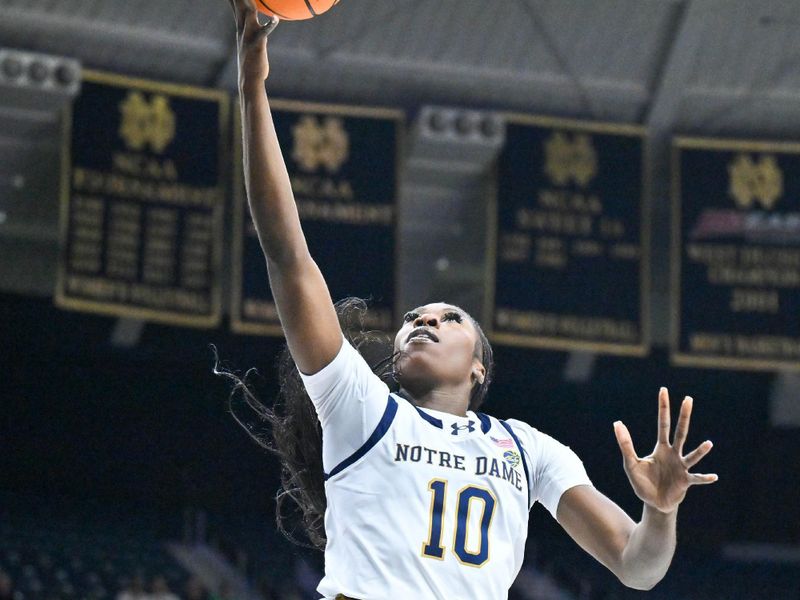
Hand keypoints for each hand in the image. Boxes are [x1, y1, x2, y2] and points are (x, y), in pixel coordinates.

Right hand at [226, 0, 279, 85]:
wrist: (250, 79)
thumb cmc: (254, 61)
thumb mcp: (252, 41)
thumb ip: (255, 29)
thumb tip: (260, 22)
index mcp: (241, 28)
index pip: (236, 6)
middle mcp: (242, 29)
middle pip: (240, 6)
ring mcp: (249, 36)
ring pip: (249, 15)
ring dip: (250, 3)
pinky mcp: (257, 44)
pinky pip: (264, 33)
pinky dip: (270, 25)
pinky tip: (275, 19)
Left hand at [614, 387, 716, 513]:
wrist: (653, 502)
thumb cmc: (643, 482)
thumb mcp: (631, 463)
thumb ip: (625, 445)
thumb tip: (617, 423)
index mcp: (661, 448)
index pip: (663, 424)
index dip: (663, 408)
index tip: (664, 391)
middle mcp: (674, 454)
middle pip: (680, 432)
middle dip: (684, 416)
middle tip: (688, 399)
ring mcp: (681, 467)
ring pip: (692, 456)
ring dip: (700, 451)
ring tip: (708, 444)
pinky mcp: (685, 482)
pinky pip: (696, 478)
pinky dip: (705, 478)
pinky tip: (714, 476)